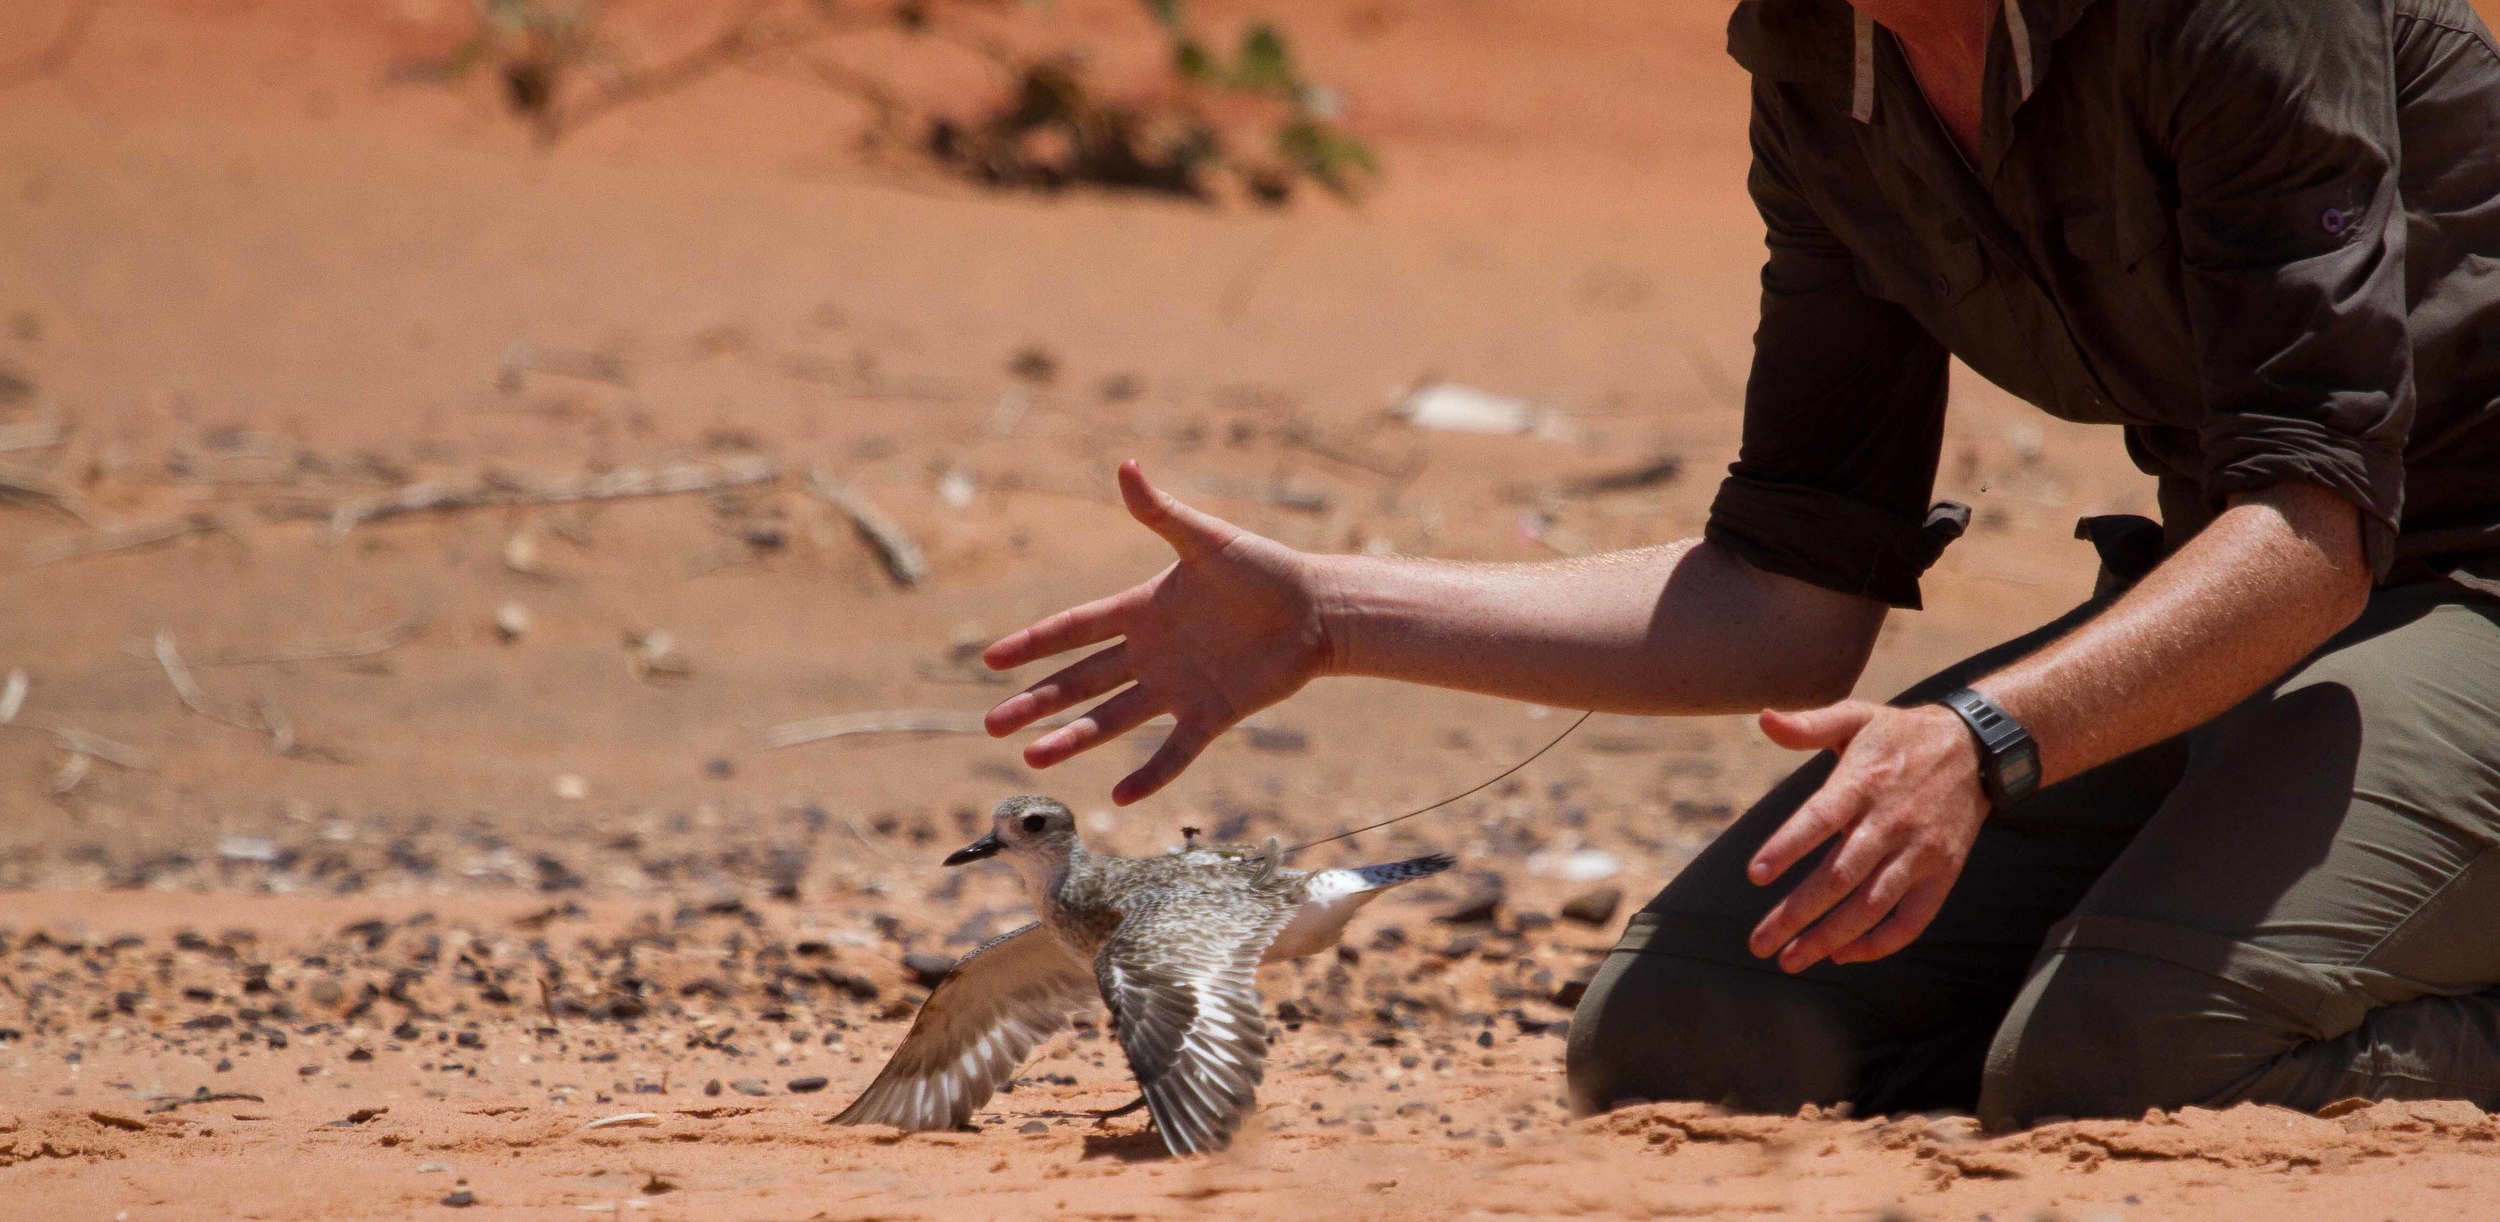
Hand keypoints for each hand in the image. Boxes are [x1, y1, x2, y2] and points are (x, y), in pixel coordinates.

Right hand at [983, 460, 1333, 804]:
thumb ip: (1162, 514)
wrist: (1318, 609)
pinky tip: (1119, 795)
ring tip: (1032, 759)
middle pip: (1079, 681)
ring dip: (1073, 739)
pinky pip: (1174, 750)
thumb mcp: (1207, 539)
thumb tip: (1126, 466)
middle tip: (991, 724)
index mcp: (1142, 609)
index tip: (992, 660)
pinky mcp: (1211, 714)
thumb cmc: (1265, 568)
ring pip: (1112, 718)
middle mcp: (1151, 653)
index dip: (1033, 643)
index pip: (1074, 629)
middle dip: (1035, 702)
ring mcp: (1177, 686)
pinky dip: (1149, 773)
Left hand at [1744, 700, 1988, 972]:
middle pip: (1840, 875)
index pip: (1819, 818)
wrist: (1976, 747)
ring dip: (1830, 938)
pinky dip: (1880, 943)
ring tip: (1791, 960)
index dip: (1788, 846)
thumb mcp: (1856, 717)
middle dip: (1797, 913)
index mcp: (1863, 782)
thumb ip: (1808, 724)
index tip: (1755, 875)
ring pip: (1872, 905)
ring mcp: (1920, 852)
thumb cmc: (1900, 735)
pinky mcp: (1943, 873)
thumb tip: (1763, 718)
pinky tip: (1843, 955)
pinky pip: (1913, 920)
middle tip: (1759, 943)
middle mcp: (1890, 821)